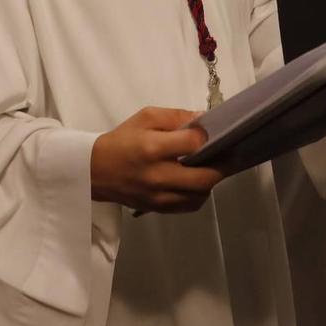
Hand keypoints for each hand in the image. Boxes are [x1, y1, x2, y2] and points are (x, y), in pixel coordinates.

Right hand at [91, 107, 223, 212]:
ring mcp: (158, 196)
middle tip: (229, 155)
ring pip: (199, 195)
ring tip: (211, 168)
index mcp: (152, 148)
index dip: (206, 136)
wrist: (95, 171)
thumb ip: (176, 116)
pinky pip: (189, 206)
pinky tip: (196, 182)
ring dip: (210, 182)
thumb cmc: (122, 140)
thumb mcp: (146, 117)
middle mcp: (157, 176)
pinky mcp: (158, 209)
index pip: (193, 144)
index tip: (211, 131)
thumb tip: (205, 119)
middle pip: (204, 178)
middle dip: (222, 166)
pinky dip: (198, 195)